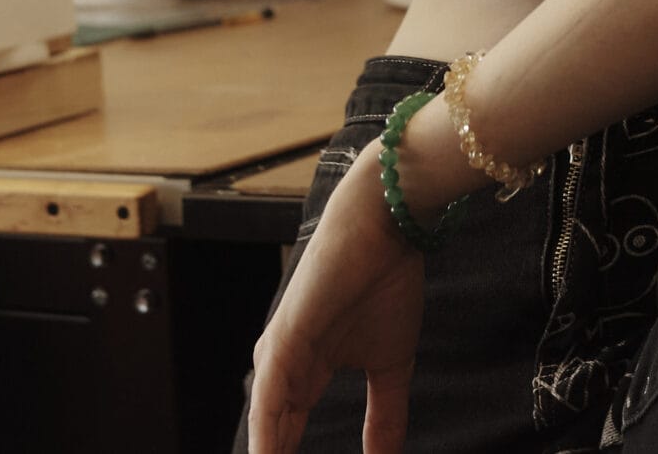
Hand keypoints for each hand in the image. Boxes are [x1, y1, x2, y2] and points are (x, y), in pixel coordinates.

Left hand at [248, 148, 429, 453]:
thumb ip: (384, 415)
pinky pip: (270, 395)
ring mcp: (281, 351)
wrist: (386, 226)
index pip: (286, 429)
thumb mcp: (392, 366)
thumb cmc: (386, 283)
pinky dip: (267, 430)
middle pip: (270, 429)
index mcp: (306, 370)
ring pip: (265, 418)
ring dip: (267, 448)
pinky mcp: (285, 337)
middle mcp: (285, 364)